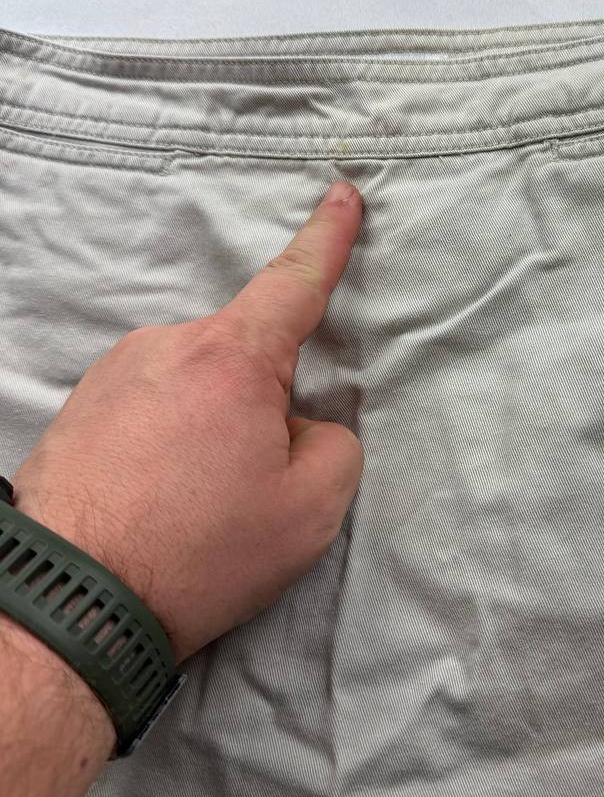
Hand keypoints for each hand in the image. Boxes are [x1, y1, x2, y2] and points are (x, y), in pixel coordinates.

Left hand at [7, 180, 364, 663]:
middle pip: (246, 358)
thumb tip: (305, 425)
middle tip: (249, 490)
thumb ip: (336, 445)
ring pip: (198, 388)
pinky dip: (170, 446)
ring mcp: (114, 373)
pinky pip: (153, 408)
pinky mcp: (81, 406)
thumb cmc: (197, 551)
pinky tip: (159, 502)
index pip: (293, 282)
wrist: (70, 600)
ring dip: (212, 432)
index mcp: (231, 358)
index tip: (340, 195)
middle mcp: (166, 347)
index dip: (326, 239)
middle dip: (263, 410)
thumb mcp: (310, 508)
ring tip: (194, 508)